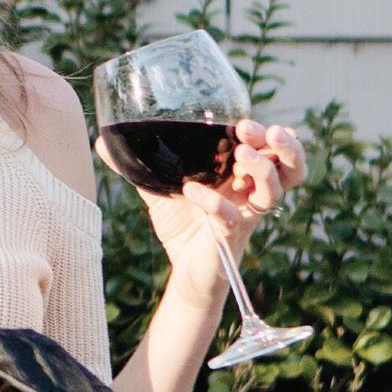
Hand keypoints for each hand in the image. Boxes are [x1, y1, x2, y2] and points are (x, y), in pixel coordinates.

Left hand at [97, 117, 307, 305]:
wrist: (181, 269)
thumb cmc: (182, 224)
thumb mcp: (158, 188)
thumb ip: (137, 164)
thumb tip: (102, 140)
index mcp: (241, 175)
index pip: (270, 149)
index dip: (267, 134)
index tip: (244, 122)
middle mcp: (250, 193)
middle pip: (290, 166)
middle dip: (281, 146)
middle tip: (255, 132)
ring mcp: (245, 215)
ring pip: (276, 191)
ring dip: (262, 170)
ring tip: (241, 154)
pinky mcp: (231, 236)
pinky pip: (233, 217)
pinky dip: (214, 202)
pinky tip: (192, 192)